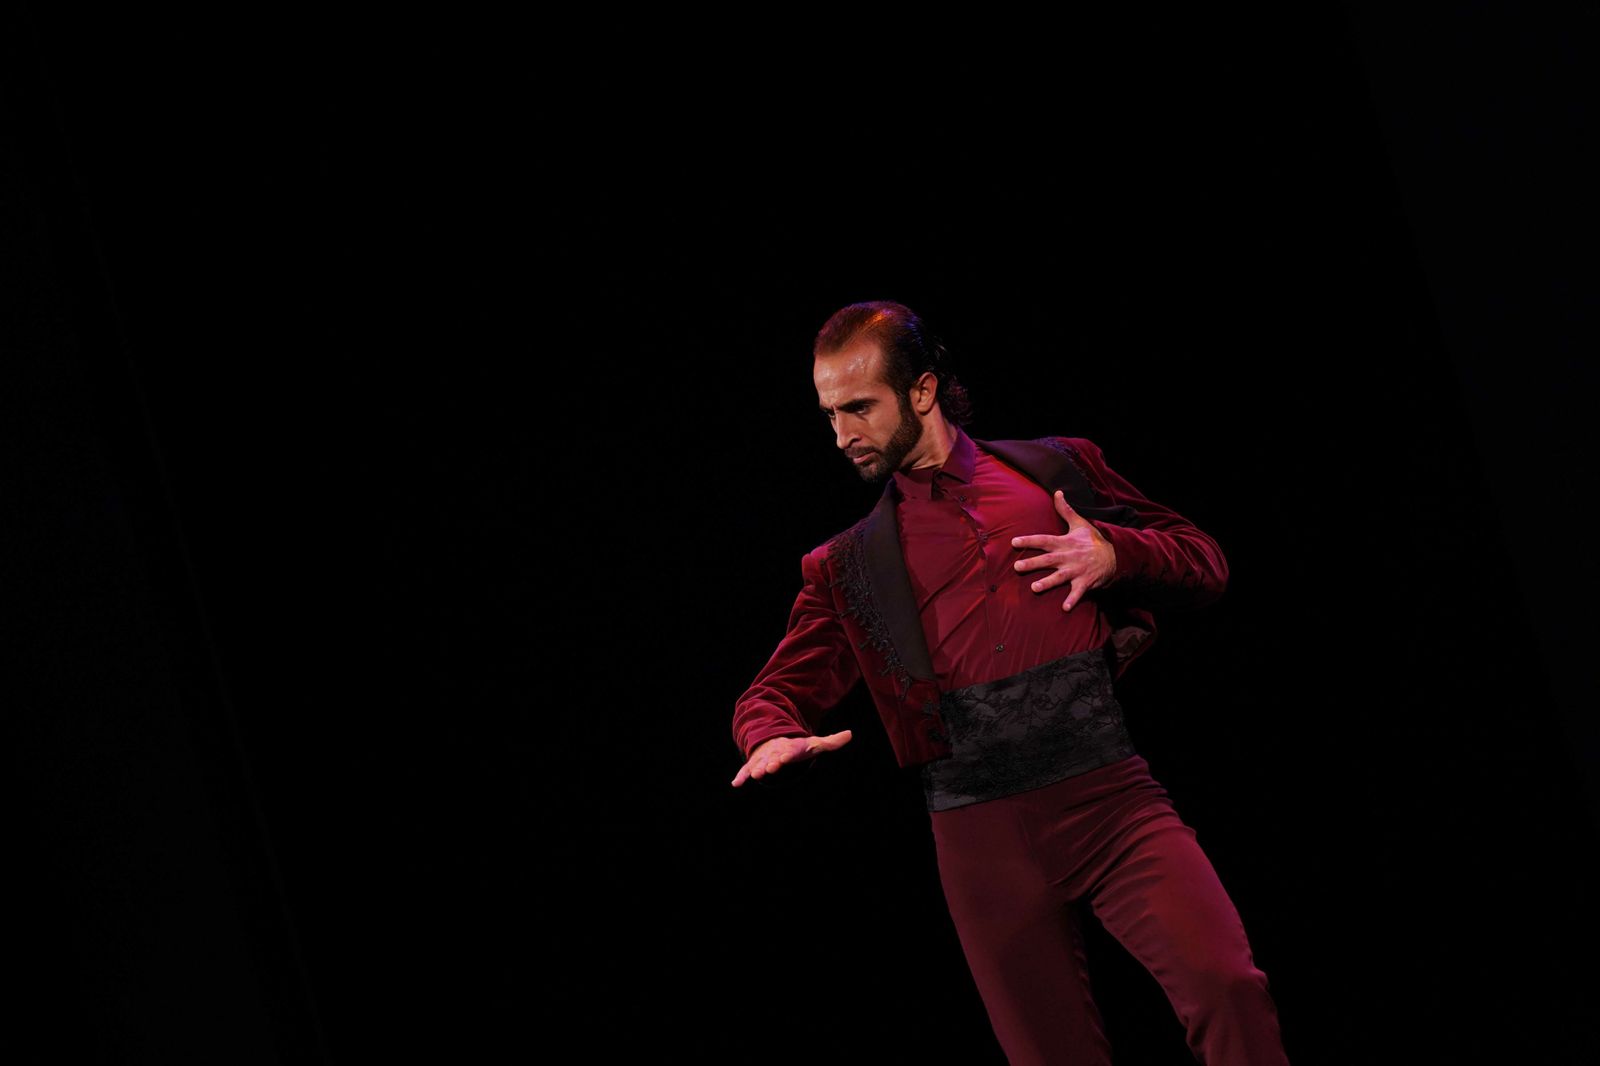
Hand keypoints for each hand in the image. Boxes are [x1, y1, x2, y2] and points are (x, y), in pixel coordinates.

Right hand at [731, 730, 853, 786]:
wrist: (776, 740)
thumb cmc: (798, 747)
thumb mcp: (815, 744)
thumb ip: (831, 741)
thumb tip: (850, 734)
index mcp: (789, 747)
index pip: (789, 750)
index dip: (787, 754)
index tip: (785, 757)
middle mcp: (774, 751)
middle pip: (772, 757)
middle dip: (770, 763)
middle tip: (769, 769)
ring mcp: (763, 758)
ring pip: (758, 764)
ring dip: (756, 769)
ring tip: (755, 776)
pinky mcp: (754, 764)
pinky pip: (745, 770)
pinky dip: (740, 776)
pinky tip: (735, 784)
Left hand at [1010, 490, 1117, 611]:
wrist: (1115, 554)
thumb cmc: (1093, 540)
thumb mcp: (1080, 523)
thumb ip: (1065, 510)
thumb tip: (1057, 492)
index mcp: (1064, 543)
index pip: (1043, 540)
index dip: (1029, 541)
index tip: (1014, 542)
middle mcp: (1068, 557)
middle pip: (1047, 560)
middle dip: (1032, 563)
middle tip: (1016, 567)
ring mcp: (1076, 570)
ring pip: (1059, 577)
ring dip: (1047, 583)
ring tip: (1034, 588)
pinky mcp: (1085, 582)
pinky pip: (1078, 593)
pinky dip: (1072, 600)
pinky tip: (1064, 609)